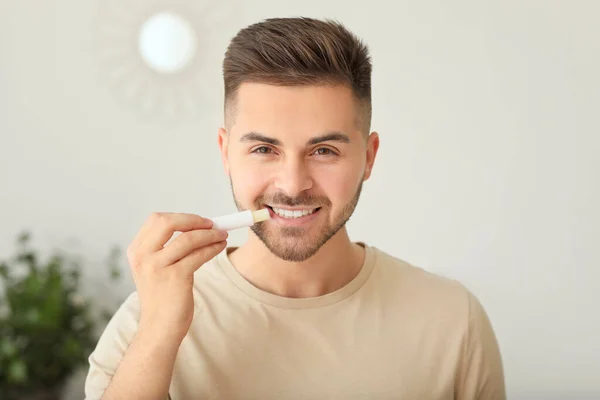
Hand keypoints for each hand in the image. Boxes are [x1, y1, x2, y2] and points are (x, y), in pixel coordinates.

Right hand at [126, 212, 226, 341]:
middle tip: (212, 224)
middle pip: (168, 222)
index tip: (198, 221)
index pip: (156, 220)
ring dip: (210, 234)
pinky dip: (213, 248)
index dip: (181, 217)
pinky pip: (199, 254)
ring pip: (188, 238)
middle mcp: (143, 256)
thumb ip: (165, 248)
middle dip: (193, 220)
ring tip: (222, 235)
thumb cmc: (162, 298)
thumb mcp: (154, 269)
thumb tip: (198, 226)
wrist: (159, 328)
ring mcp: (158, 267)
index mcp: (136, 251)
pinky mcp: (176, 277)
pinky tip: (220, 247)